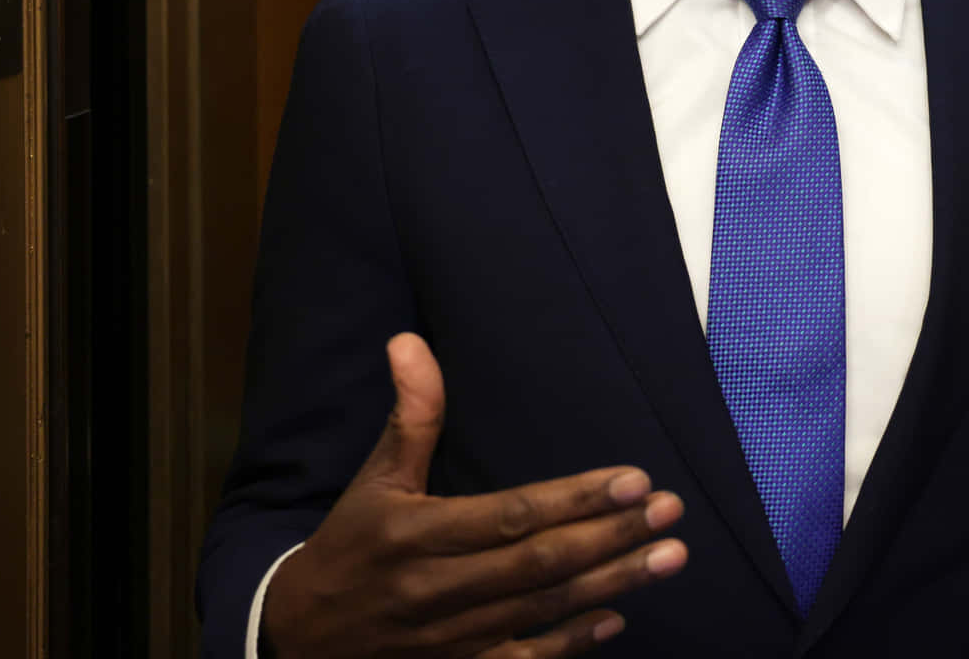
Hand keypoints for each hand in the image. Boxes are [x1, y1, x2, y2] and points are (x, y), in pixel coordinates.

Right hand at [262, 333, 687, 657]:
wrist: (298, 639)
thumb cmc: (349, 545)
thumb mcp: (373, 478)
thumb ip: (409, 414)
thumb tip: (409, 341)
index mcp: (417, 534)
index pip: (510, 515)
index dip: (575, 500)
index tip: (634, 479)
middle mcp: (436, 589)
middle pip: (538, 563)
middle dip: (611, 537)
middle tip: (670, 511)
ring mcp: (450, 637)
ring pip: (541, 609)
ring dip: (611, 584)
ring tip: (668, 556)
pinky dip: (569, 644)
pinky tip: (617, 619)